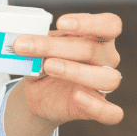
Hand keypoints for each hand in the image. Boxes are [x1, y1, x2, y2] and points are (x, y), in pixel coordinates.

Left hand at [3, 12, 124, 135]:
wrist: (39, 92)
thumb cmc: (45, 61)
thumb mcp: (40, 49)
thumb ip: (39, 44)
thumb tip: (24, 42)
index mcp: (98, 38)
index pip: (110, 24)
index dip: (90, 23)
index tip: (61, 23)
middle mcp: (106, 59)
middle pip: (94, 50)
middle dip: (58, 47)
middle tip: (28, 46)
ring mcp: (105, 84)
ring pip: (108, 78)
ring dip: (76, 71)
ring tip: (48, 66)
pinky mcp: (99, 107)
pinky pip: (111, 112)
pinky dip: (96, 106)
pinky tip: (77, 97)